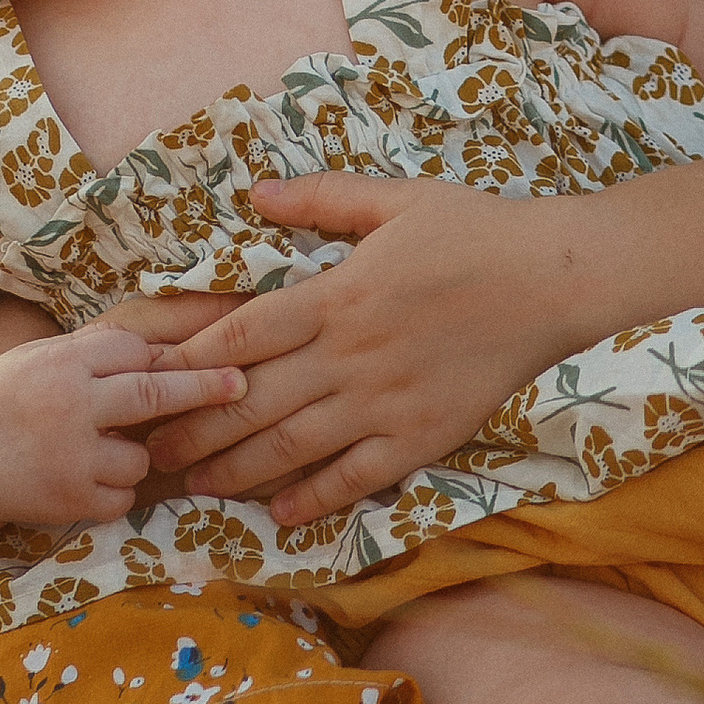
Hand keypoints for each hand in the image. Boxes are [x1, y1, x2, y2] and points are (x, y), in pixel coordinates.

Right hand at [0, 325, 243, 531]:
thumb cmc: (7, 399)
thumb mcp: (45, 359)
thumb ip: (98, 356)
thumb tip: (171, 351)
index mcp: (63, 362)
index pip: (132, 352)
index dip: (156, 360)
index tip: (197, 357)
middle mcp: (69, 404)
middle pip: (152, 394)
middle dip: (202, 388)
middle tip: (241, 384)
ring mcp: (70, 455)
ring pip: (140, 456)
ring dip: (132, 456)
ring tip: (92, 452)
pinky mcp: (70, 499)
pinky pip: (121, 496)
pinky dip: (112, 490)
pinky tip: (80, 480)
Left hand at [137, 173, 563, 526]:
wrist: (555, 279)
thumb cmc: (475, 231)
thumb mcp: (397, 199)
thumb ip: (323, 199)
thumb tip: (256, 191)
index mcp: (339, 293)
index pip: (244, 332)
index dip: (190, 359)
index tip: (149, 379)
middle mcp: (352, 353)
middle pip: (254, 398)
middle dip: (195, 430)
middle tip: (148, 453)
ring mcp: (386, 400)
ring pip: (294, 445)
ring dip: (237, 469)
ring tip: (194, 486)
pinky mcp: (422, 435)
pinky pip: (356, 475)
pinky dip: (314, 497)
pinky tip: (279, 512)